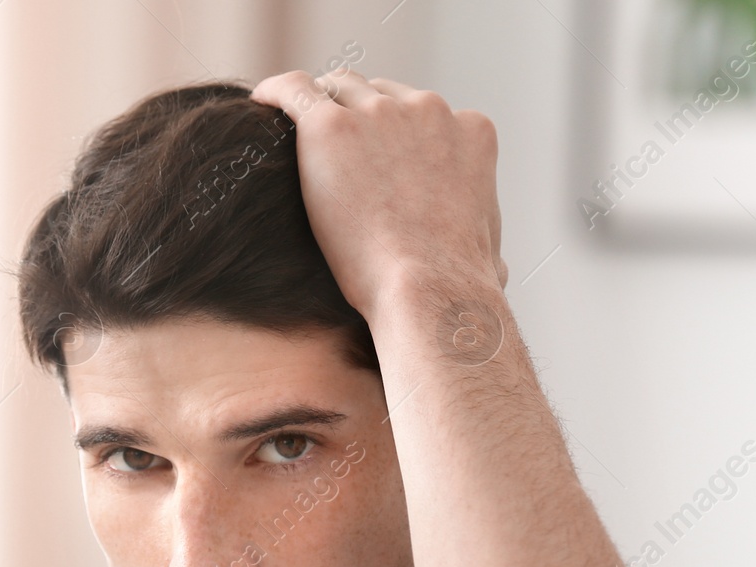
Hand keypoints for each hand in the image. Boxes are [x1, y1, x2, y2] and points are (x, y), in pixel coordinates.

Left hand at [249, 68, 506, 321]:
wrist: (428, 289)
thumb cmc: (455, 289)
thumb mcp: (489, 256)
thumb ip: (485, 243)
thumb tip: (495, 270)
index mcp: (472, 131)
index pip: (424, 112)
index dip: (396, 132)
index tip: (376, 155)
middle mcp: (429, 110)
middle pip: (381, 94)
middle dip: (358, 114)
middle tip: (332, 148)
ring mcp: (378, 114)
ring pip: (339, 87)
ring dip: (321, 105)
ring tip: (295, 131)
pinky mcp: (330, 128)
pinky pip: (294, 91)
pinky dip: (276, 92)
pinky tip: (260, 103)